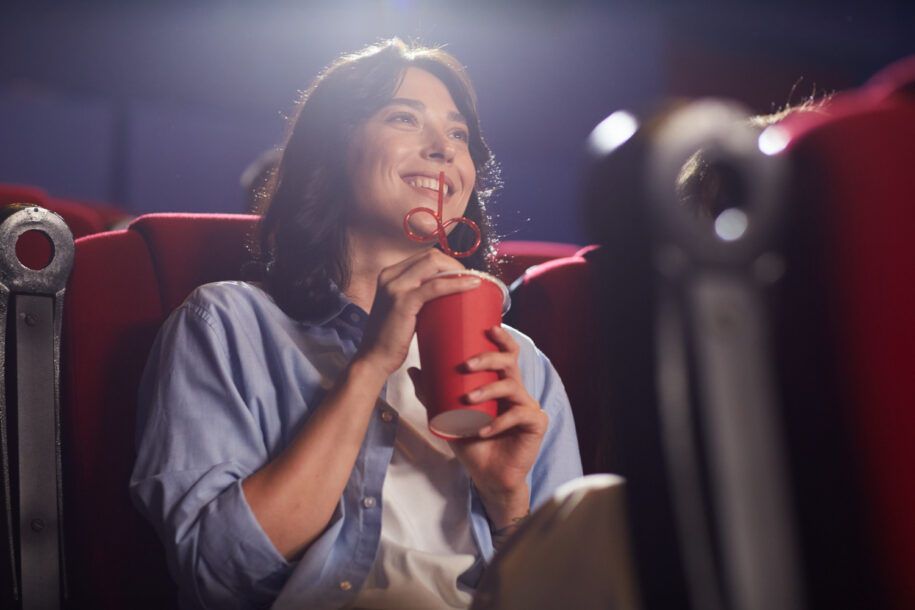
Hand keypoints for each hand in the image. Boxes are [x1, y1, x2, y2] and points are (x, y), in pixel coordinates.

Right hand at [354, 249, 476, 376]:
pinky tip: (471, 285)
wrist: (374, 358)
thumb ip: (417, 296)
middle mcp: (389, 276)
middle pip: (431, 256)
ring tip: (474, 282)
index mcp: (389, 274)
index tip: (462, 275)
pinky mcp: (403, 302)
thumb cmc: (391, 338)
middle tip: (470, 280)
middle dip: (455, 264)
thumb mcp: (402, 309)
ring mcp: (395, 287)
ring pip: (434, 264)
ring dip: (458, 270)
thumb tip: (444, 293)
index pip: (425, 257)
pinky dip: (456, 284)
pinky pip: (436, 286)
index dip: (447, 263)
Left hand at [410, 325, 547, 528]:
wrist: (488, 476)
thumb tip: (414, 369)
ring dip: (488, 390)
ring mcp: (528, 406)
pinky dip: (498, 423)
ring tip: (468, 399)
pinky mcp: (535, 423)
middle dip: (488, 358)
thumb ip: (433, 393)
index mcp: (501, 383)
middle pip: (510, 363)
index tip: (488, 329)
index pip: (506, 353)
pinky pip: (519, 416)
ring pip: (512, 386)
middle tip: (466, 365)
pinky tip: (483, 431)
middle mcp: (517, 391)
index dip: (501, 338)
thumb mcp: (448, 416)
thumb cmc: (471, 443)